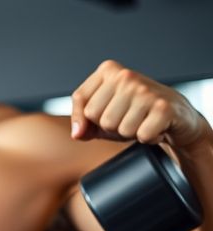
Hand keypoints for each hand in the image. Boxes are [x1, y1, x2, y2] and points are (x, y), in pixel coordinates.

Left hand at [70, 60, 206, 146]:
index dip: (92, 119)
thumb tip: (77, 133)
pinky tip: (155, 126)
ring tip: (142, 121)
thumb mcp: (102, 113)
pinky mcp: (162, 107)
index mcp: (108, 71)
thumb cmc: (134, 112)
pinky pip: (141, 136)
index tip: (108, 113)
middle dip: (112, 127)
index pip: (83, 105)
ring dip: (130, 133)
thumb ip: (81, 120)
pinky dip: (148, 138)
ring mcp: (145, 91)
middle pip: (100, 119)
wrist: (176, 114)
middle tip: (129, 117)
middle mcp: (126, 76)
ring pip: (119, 129)